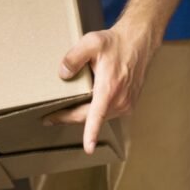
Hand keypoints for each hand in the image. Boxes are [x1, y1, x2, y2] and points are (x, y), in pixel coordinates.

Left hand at [41, 19, 160, 153]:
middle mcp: (120, 100)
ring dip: (82, 116)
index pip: (97, 116)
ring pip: (98, 117)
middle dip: (68, 118)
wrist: (140, 41)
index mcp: (109, 88)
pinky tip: (84, 105)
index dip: (92, 133)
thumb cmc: (116, 42)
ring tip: (63, 111)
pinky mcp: (128, 104)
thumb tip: (63, 75)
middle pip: (89, 118)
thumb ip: (74, 58)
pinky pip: (107, 113)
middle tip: (49, 118)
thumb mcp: (91, 42)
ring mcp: (126, 104)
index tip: (88, 148)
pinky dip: (94, 112)